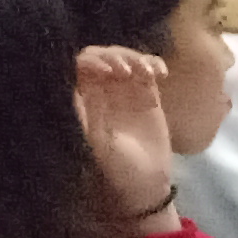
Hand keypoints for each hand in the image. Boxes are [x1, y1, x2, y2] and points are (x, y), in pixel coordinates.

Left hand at [72, 46, 182, 220]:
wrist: (145, 182)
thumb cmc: (116, 167)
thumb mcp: (98, 144)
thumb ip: (88, 116)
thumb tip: (77, 87)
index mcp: (85, 99)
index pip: (82, 65)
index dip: (93, 60)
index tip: (108, 71)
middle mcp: (102, 90)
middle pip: (103, 55)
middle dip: (115, 55)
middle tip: (126, 71)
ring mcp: (125, 91)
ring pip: (126, 58)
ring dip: (135, 58)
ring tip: (147, 74)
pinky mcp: (148, 95)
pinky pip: (148, 69)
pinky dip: (153, 63)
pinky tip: (161, 74)